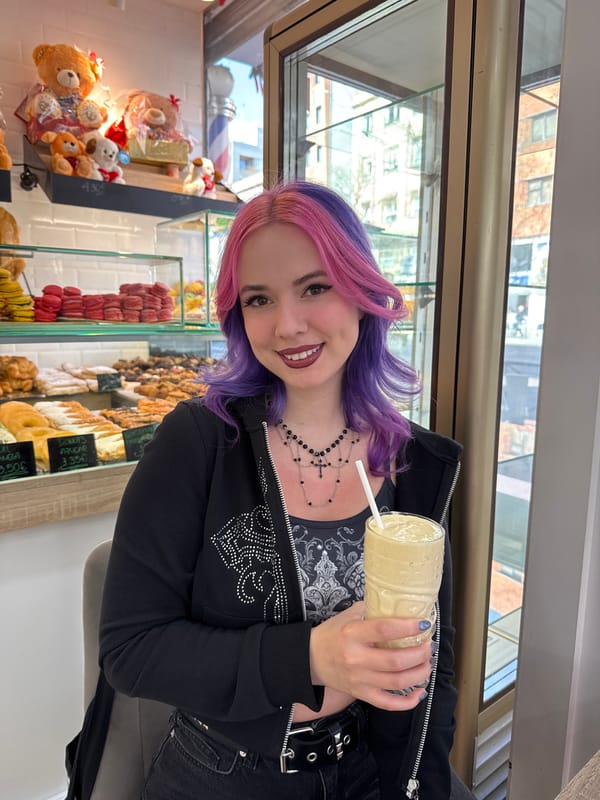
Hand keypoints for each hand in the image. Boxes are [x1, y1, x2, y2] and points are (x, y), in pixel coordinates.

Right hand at [309, 602, 432, 711]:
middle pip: (395, 660)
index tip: (424, 624)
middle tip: (428, 646)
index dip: (408, 627)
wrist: (309, 659)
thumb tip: (396, 604)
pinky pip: (387, 703)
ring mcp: (359, 679)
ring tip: (426, 664)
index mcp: (353, 634)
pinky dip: (407, 702)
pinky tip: (420, 692)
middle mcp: (356, 658)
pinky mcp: (360, 694)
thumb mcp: (347, 616)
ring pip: (396, 682)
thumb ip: (370, 610)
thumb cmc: (331, 634)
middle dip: (419, 654)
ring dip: (418, 674)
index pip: (385, 630)